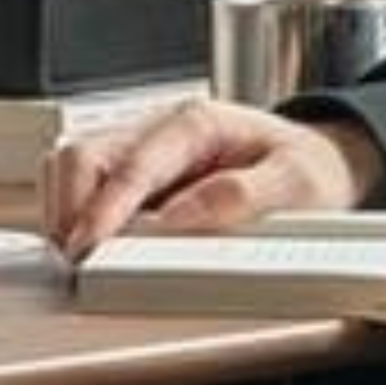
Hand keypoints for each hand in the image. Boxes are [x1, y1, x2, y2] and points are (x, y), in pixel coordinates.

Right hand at [44, 94, 378, 261]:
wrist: (319, 165)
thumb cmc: (309, 169)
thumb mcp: (298, 182)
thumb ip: (242, 197)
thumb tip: (180, 219)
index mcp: (196, 123)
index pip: (133, 163)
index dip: (105, 207)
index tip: (90, 245)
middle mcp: (158, 132)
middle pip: (82, 156)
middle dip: (69, 208)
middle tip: (77, 261)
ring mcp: (140, 154)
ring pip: (72, 170)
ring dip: (66, 213)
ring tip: (81, 258)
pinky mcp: (134, 180)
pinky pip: (84, 191)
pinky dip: (76, 219)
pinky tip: (91, 247)